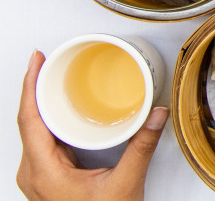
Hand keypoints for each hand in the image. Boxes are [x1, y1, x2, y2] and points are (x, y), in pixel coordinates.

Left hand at [17, 50, 168, 200]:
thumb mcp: (124, 184)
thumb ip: (141, 147)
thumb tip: (156, 114)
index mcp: (43, 170)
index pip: (29, 119)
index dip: (30, 85)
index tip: (36, 61)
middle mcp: (34, 172)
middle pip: (28, 121)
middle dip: (36, 87)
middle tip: (47, 62)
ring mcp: (38, 176)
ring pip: (34, 132)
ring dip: (41, 104)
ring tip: (52, 80)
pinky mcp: (47, 178)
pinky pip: (42, 142)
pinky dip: (49, 121)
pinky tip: (60, 112)